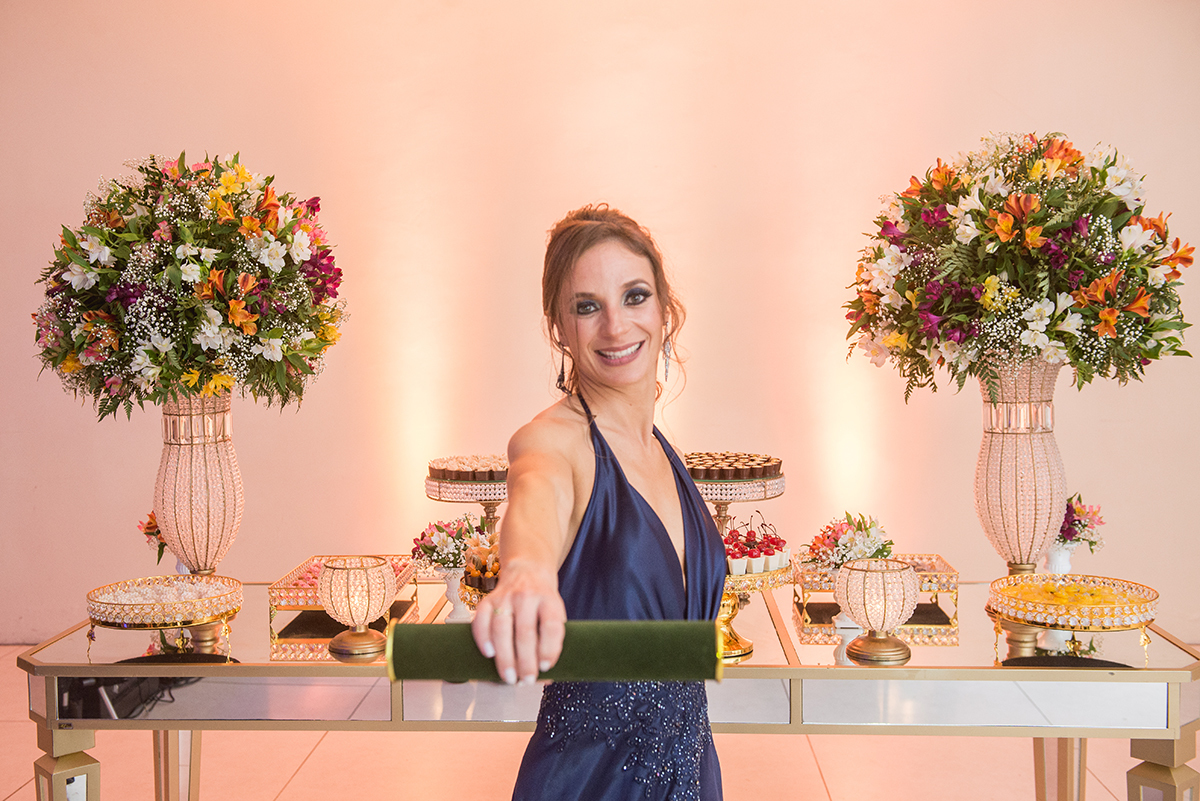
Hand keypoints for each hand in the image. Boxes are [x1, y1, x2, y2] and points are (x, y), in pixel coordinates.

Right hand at [471, 558, 565, 684]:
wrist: (528, 570)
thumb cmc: (544, 603)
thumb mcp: (556, 614)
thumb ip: (552, 642)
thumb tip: (546, 679)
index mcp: (549, 600)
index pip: (551, 625)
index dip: (549, 648)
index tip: (545, 667)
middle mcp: (527, 596)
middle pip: (525, 631)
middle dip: (525, 661)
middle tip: (526, 680)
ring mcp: (505, 597)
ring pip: (502, 628)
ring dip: (504, 656)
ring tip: (509, 677)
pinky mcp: (487, 599)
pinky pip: (481, 619)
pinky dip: (482, 638)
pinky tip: (489, 654)